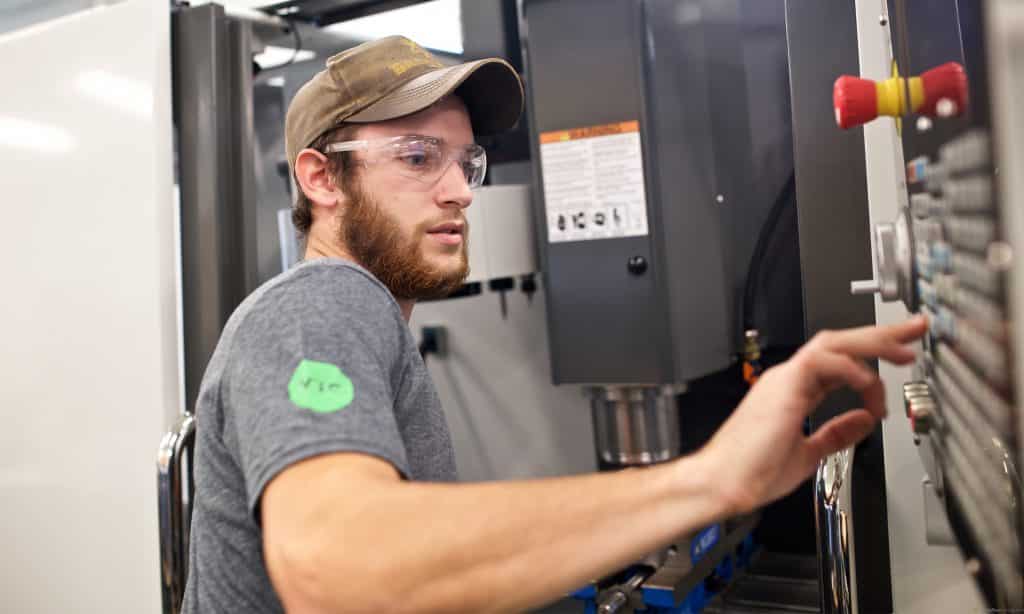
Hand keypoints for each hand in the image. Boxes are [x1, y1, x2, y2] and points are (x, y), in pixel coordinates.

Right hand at [700, 316, 927, 515]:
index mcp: (794, 393)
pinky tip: (868, 385)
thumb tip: (864, 420)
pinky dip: (851, 369)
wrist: (724, 481)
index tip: (900, 359)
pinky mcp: (784, 386)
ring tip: (902, 351)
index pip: (840, 363)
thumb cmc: (752, 472)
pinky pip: (823, 361)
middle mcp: (790, 379)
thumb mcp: (809, 453)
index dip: (872, 357)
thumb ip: (836, 433)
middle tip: (914, 330)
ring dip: (872, 343)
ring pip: (834, 343)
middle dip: (881, 336)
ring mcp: (785, 379)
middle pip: (841, 343)